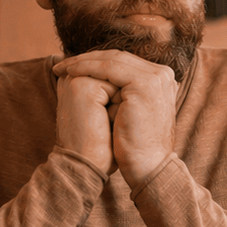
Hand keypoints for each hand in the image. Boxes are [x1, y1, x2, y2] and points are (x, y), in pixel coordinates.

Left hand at [54, 50, 177, 188]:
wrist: (148, 168)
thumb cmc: (134, 146)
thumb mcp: (130, 112)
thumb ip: (123, 93)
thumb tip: (97, 81)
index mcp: (161, 79)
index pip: (124, 62)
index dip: (97, 62)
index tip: (72, 67)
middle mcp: (163, 74)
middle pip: (118, 57)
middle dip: (88, 59)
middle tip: (63, 64)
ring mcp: (156, 77)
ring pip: (112, 60)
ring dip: (83, 61)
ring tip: (62, 67)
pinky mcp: (145, 84)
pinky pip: (109, 68)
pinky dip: (87, 67)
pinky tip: (70, 72)